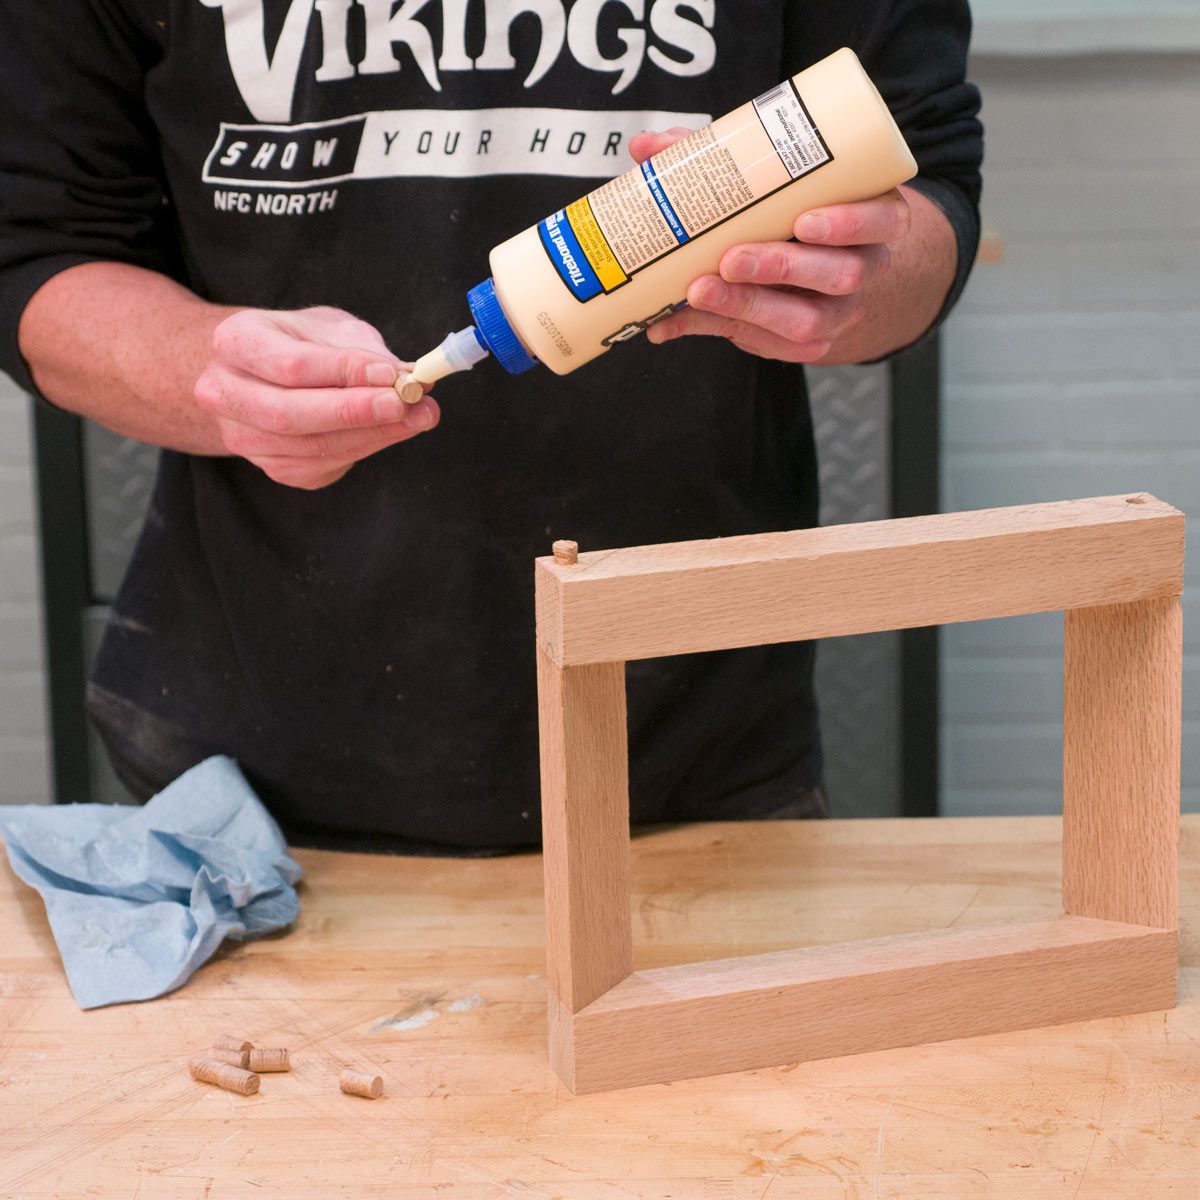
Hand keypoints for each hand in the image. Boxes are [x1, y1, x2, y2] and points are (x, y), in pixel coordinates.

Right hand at [194, 306, 438, 489]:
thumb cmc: (296, 342)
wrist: (254, 376)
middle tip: (407, 405)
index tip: (392, 374)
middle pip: (290, 414)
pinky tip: (392, 430)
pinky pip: (324, 464)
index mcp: (234, 342)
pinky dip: (365, 447)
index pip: (291, 366)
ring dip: (373, 434)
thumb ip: (363, 350)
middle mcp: (225, 393)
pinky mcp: (273, 467)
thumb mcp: (326, 328)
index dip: (345, 372)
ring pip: (311, 446)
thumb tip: (409, 375)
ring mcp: (244, 437)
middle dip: (356, 412)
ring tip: (418, 416)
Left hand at [628, 130, 910, 362]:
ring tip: (702, 291)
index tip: (805, 222)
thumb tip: (648, 149)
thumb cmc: (800, 218)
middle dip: (781, 267)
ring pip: (804, 320)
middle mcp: (863, 269)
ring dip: (747, 305)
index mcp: (874, 218)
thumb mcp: (782, 188)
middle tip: (732, 258)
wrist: (836, 284)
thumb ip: (720, 164)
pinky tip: (676, 321)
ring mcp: (837, 314)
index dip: (850, 223)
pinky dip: (715, 328)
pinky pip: (765, 345)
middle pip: (838, 274)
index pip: (882, 219)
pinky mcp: (805, 347)